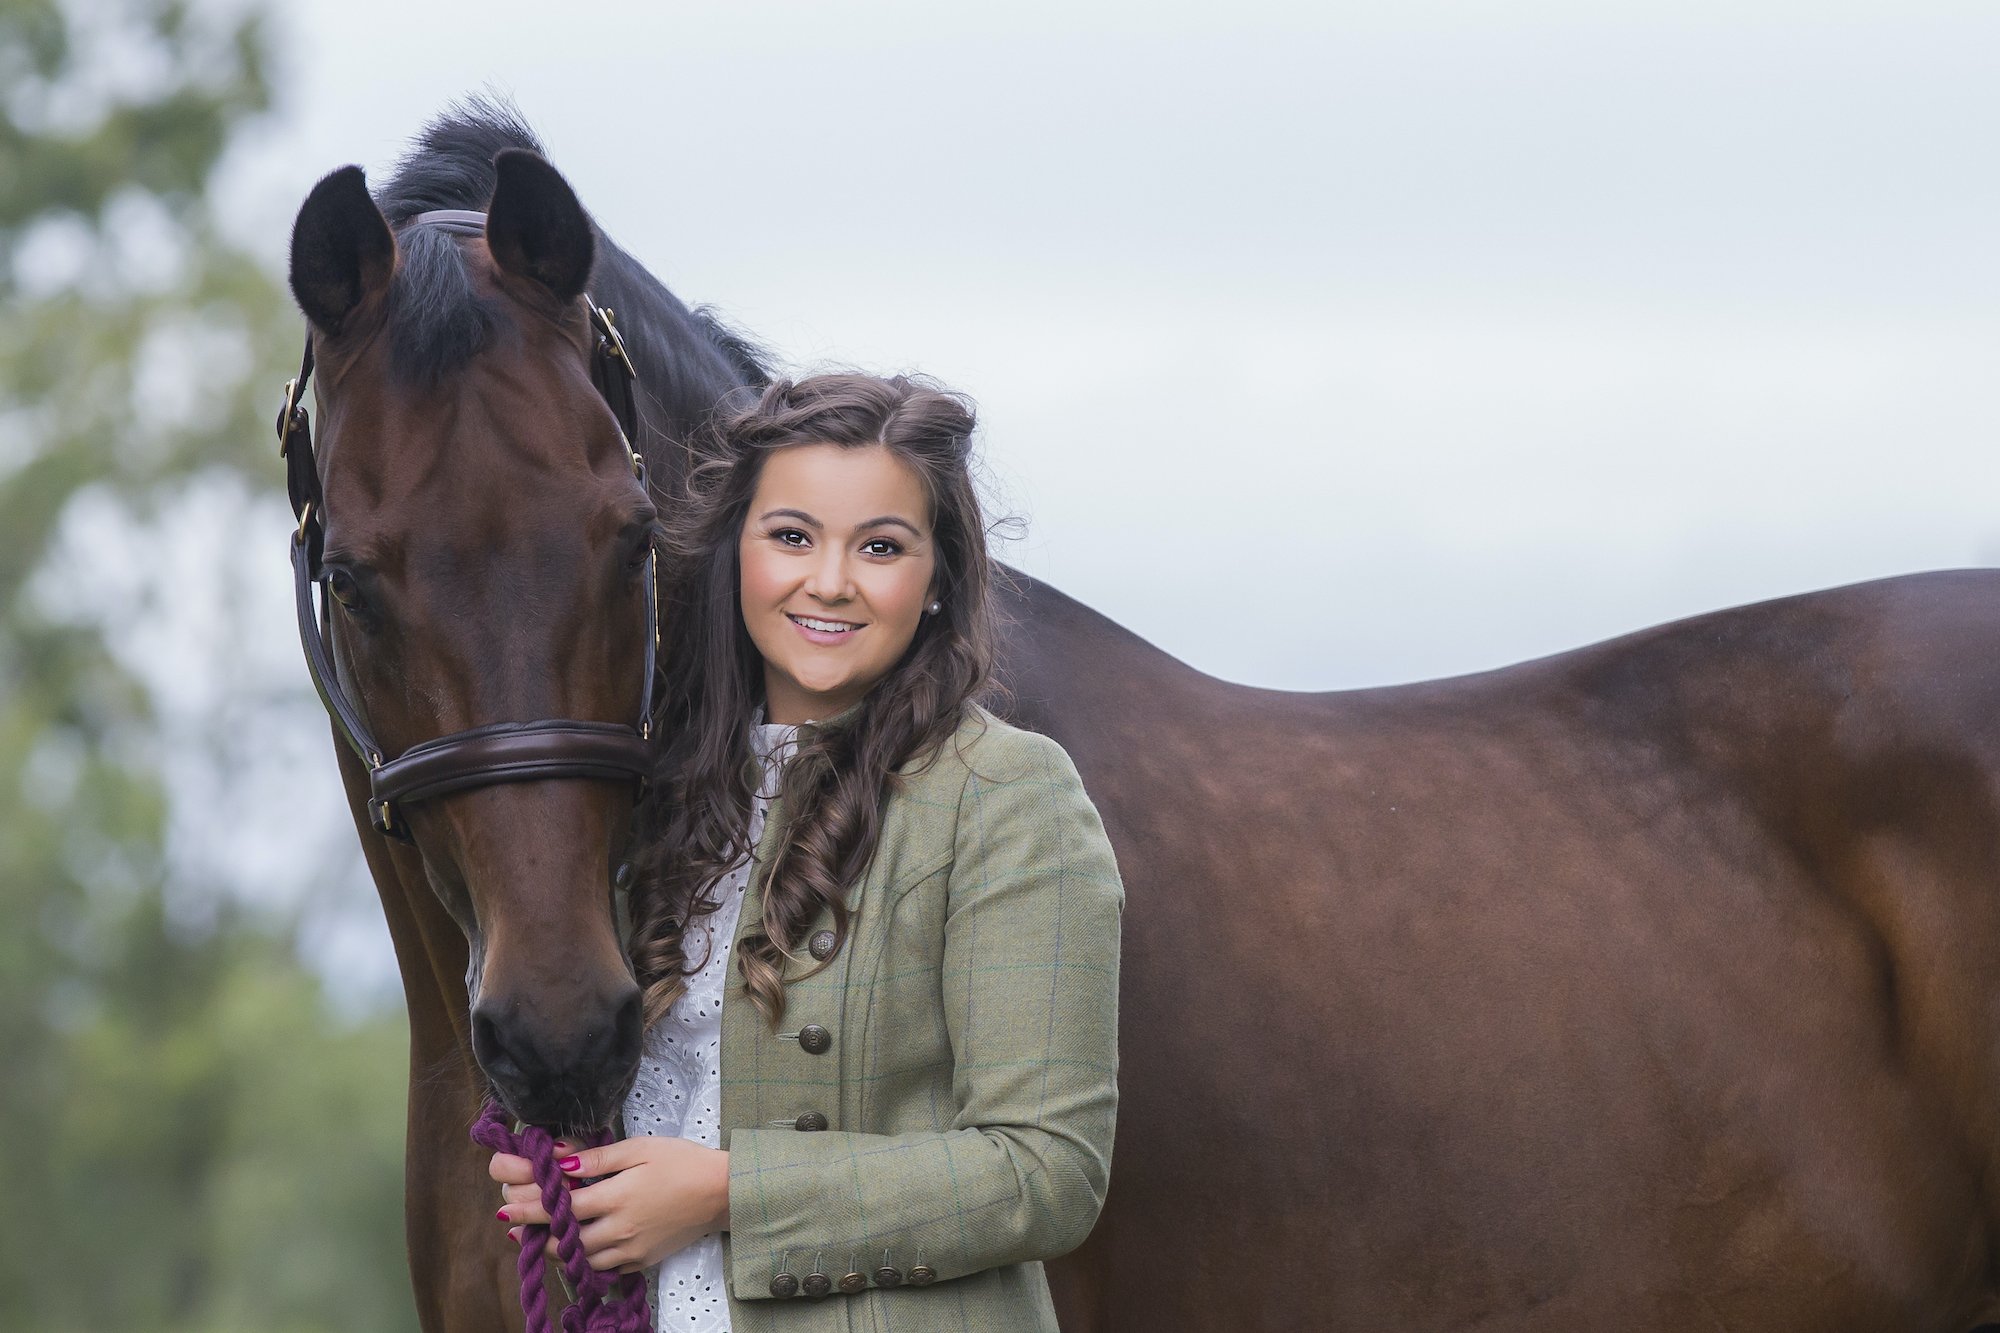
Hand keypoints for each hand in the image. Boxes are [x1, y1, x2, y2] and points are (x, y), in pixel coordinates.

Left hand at [489, 1137, 731, 1273]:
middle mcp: (620, 1229)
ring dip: (556, 1250)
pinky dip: (583, 1262)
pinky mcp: (642, 1261)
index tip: (504, 1206)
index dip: (530, 1208)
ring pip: (582, 1259)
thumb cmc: (682, 1162)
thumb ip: (599, 1158)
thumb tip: (561, 1163)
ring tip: (538, 1240)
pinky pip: (604, 1268)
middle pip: (566, 1238)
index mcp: (617, 1197)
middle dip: (535, 1232)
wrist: (721, 1192)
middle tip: (513, 1225)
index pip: (563, 1206)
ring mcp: (631, 1249)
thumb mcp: (640, 1148)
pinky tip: (575, 1252)